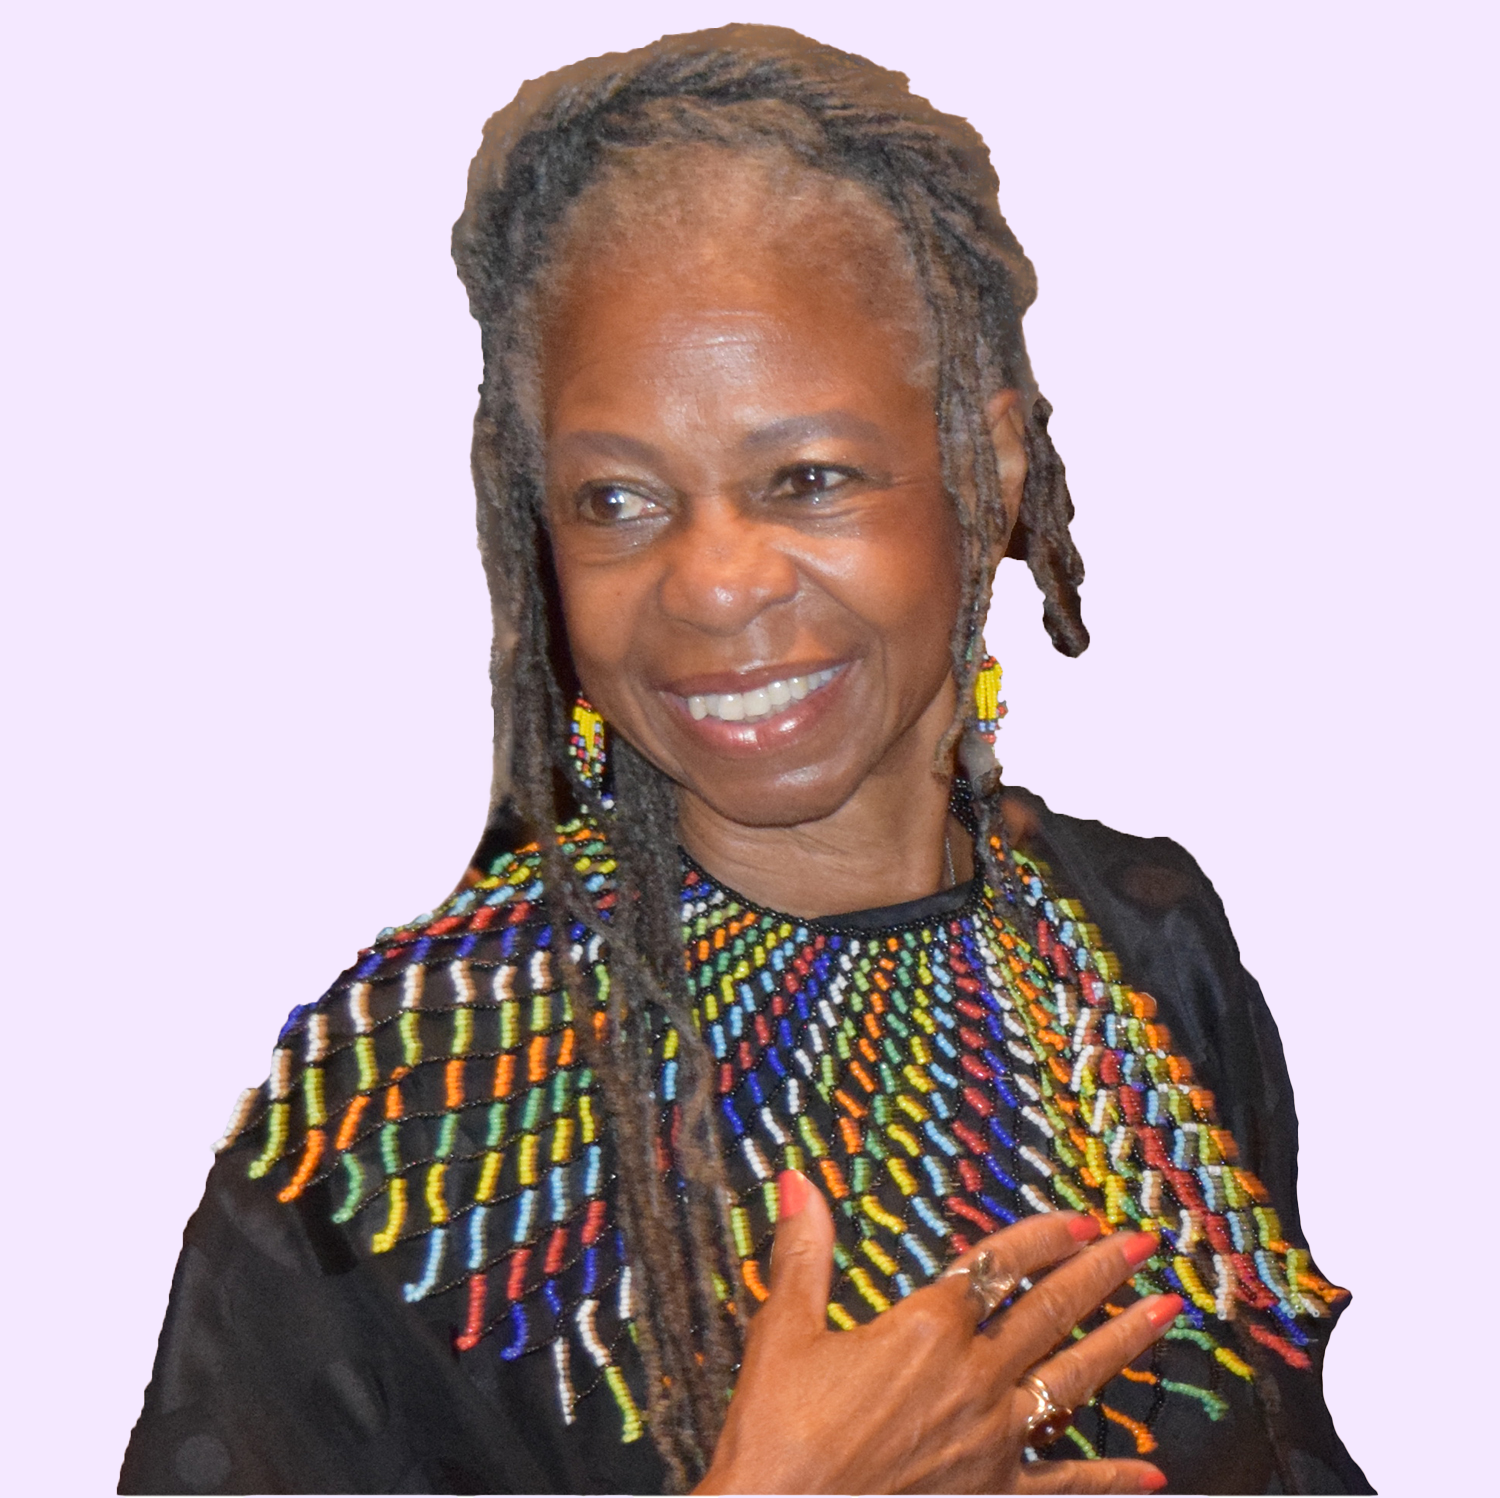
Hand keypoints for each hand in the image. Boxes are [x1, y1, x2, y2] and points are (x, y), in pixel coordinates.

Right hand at [697, 1170, 1179, 1493]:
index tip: (1081, 1219)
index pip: (998, 1266)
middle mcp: (972, 1378)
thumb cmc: (778, 1432)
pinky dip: (1110, 1479)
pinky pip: (1065, 1484)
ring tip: (1166, 1313)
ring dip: (1123, 1344)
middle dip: (1102, 1272)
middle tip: (1143, 1244)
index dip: (1044, 1237)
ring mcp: (991, 1442)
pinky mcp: (992, 1495)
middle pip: (1050, 1312)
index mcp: (925, 1329)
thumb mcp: (786, 1330)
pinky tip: (1151, 1473)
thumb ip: (804, 1252)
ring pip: (1073, 1382)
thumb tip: (798, 1181)